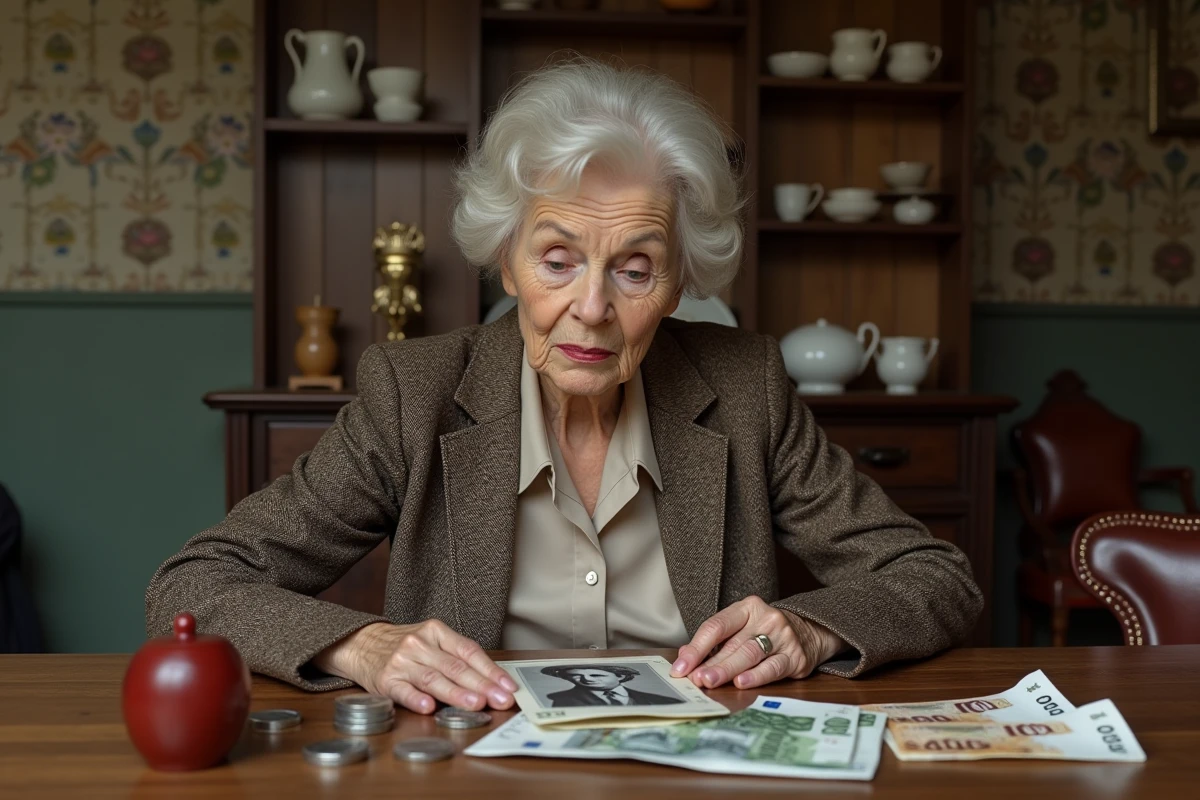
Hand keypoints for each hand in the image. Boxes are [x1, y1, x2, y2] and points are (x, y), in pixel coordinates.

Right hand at [313, 620, 518, 714]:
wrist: (362, 643)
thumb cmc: (406, 646)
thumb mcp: (432, 641)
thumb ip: (457, 657)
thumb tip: (492, 681)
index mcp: (436, 632)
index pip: (468, 651)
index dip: (490, 669)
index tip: (508, 686)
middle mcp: (420, 645)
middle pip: (455, 666)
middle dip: (482, 684)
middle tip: (501, 699)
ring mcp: (402, 662)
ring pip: (434, 679)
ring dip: (456, 693)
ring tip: (476, 703)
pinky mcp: (386, 680)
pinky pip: (403, 690)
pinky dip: (416, 699)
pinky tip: (429, 707)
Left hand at [670, 596, 845, 690]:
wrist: (811, 631)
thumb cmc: (766, 632)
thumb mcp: (742, 628)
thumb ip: (715, 642)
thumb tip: (685, 656)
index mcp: (747, 608)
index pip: (716, 626)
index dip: (696, 647)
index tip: (681, 666)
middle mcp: (766, 619)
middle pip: (732, 643)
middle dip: (710, 663)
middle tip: (694, 678)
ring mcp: (783, 637)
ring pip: (750, 654)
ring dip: (727, 669)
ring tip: (709, 681)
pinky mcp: (795, 657)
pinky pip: (773, 667)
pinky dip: (756, 676)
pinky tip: (741, 682)